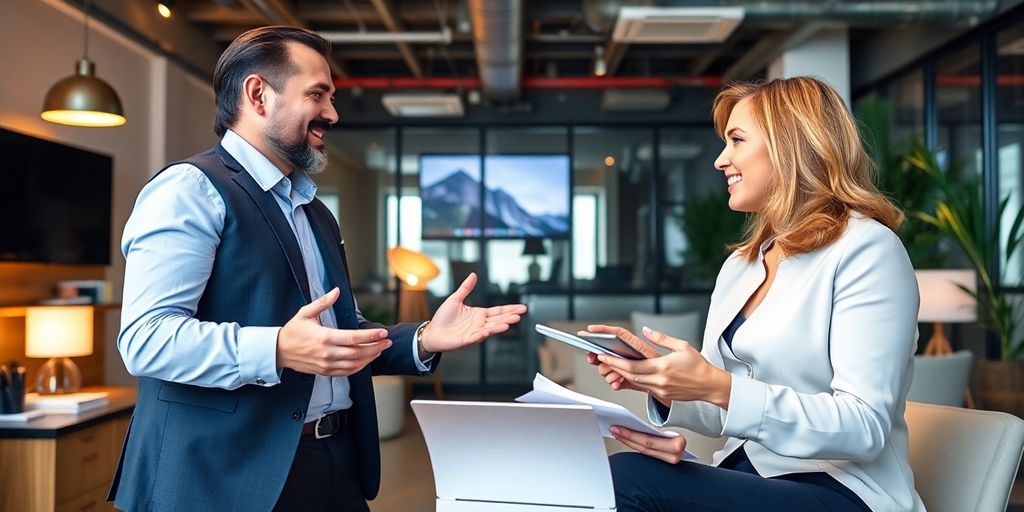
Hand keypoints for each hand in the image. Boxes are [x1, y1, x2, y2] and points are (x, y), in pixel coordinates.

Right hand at [276, 288, 392, 375]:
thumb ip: (323, 302)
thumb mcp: (305, 313)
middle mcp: (327, 353)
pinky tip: (366, 359)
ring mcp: (327, 364)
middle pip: (358, 352)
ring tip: (380, 349)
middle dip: (376, 347)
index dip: (371, 336)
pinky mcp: (325, 371)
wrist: (278, 351)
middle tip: (387, 341)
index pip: (353, 338)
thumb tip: (336, 291)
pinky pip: (347, 372)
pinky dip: (359, 367)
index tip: (383, 332)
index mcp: (324, 337)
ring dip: (370, 357)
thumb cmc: (292, 331)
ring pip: (355, 364)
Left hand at [420, 273, 526, 352]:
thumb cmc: (443, 318)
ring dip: (501, 325)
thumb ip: (466, 288)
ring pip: (491, 328)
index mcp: (478, 314)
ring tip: (511, 321)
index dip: (509, 309)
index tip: (521, 307)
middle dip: (510, 316)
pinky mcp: (468, 339)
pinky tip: (494, 329)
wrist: (433, 331)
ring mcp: (475, 332)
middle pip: (498, 319)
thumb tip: (473, 275)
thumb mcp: (455, 299)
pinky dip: (486, 332)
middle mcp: (479, 323)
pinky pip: (479, 336)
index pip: (498, 311)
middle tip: (521, 313)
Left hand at [595, 327, 731, 408]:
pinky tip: (626, 374)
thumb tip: (646, 330)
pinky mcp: (662, 395)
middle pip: (629, 375)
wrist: (710, 385)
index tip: (603, 356)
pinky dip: (632, 381)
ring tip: (610, 366)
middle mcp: (659, 380)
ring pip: (634, 382)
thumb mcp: (682, 346)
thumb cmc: (698, 365)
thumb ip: (661, 338)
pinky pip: (643, 388)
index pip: (632, 366)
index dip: (614, 362)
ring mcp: (660, 389)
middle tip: (600, 360)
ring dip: (621, 374)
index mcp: (663, 367)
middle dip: (613, 367)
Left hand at [610, 425, 688, 463]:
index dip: (630, 434)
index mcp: (677, 443)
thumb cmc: (679, 432)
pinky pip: (646, 453)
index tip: (618, 427)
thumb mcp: (670, 426)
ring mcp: (669, 460)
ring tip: (617, 433)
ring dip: (628, 441)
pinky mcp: (664, 461)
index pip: (648, 441)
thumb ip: (653, 428)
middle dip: (626, 438)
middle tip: (614, 430)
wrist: (688, 442)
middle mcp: (674, 455)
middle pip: (644, 447)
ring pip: (643, 451)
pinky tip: (626, 440)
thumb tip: (631, 421)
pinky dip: (634, 445)